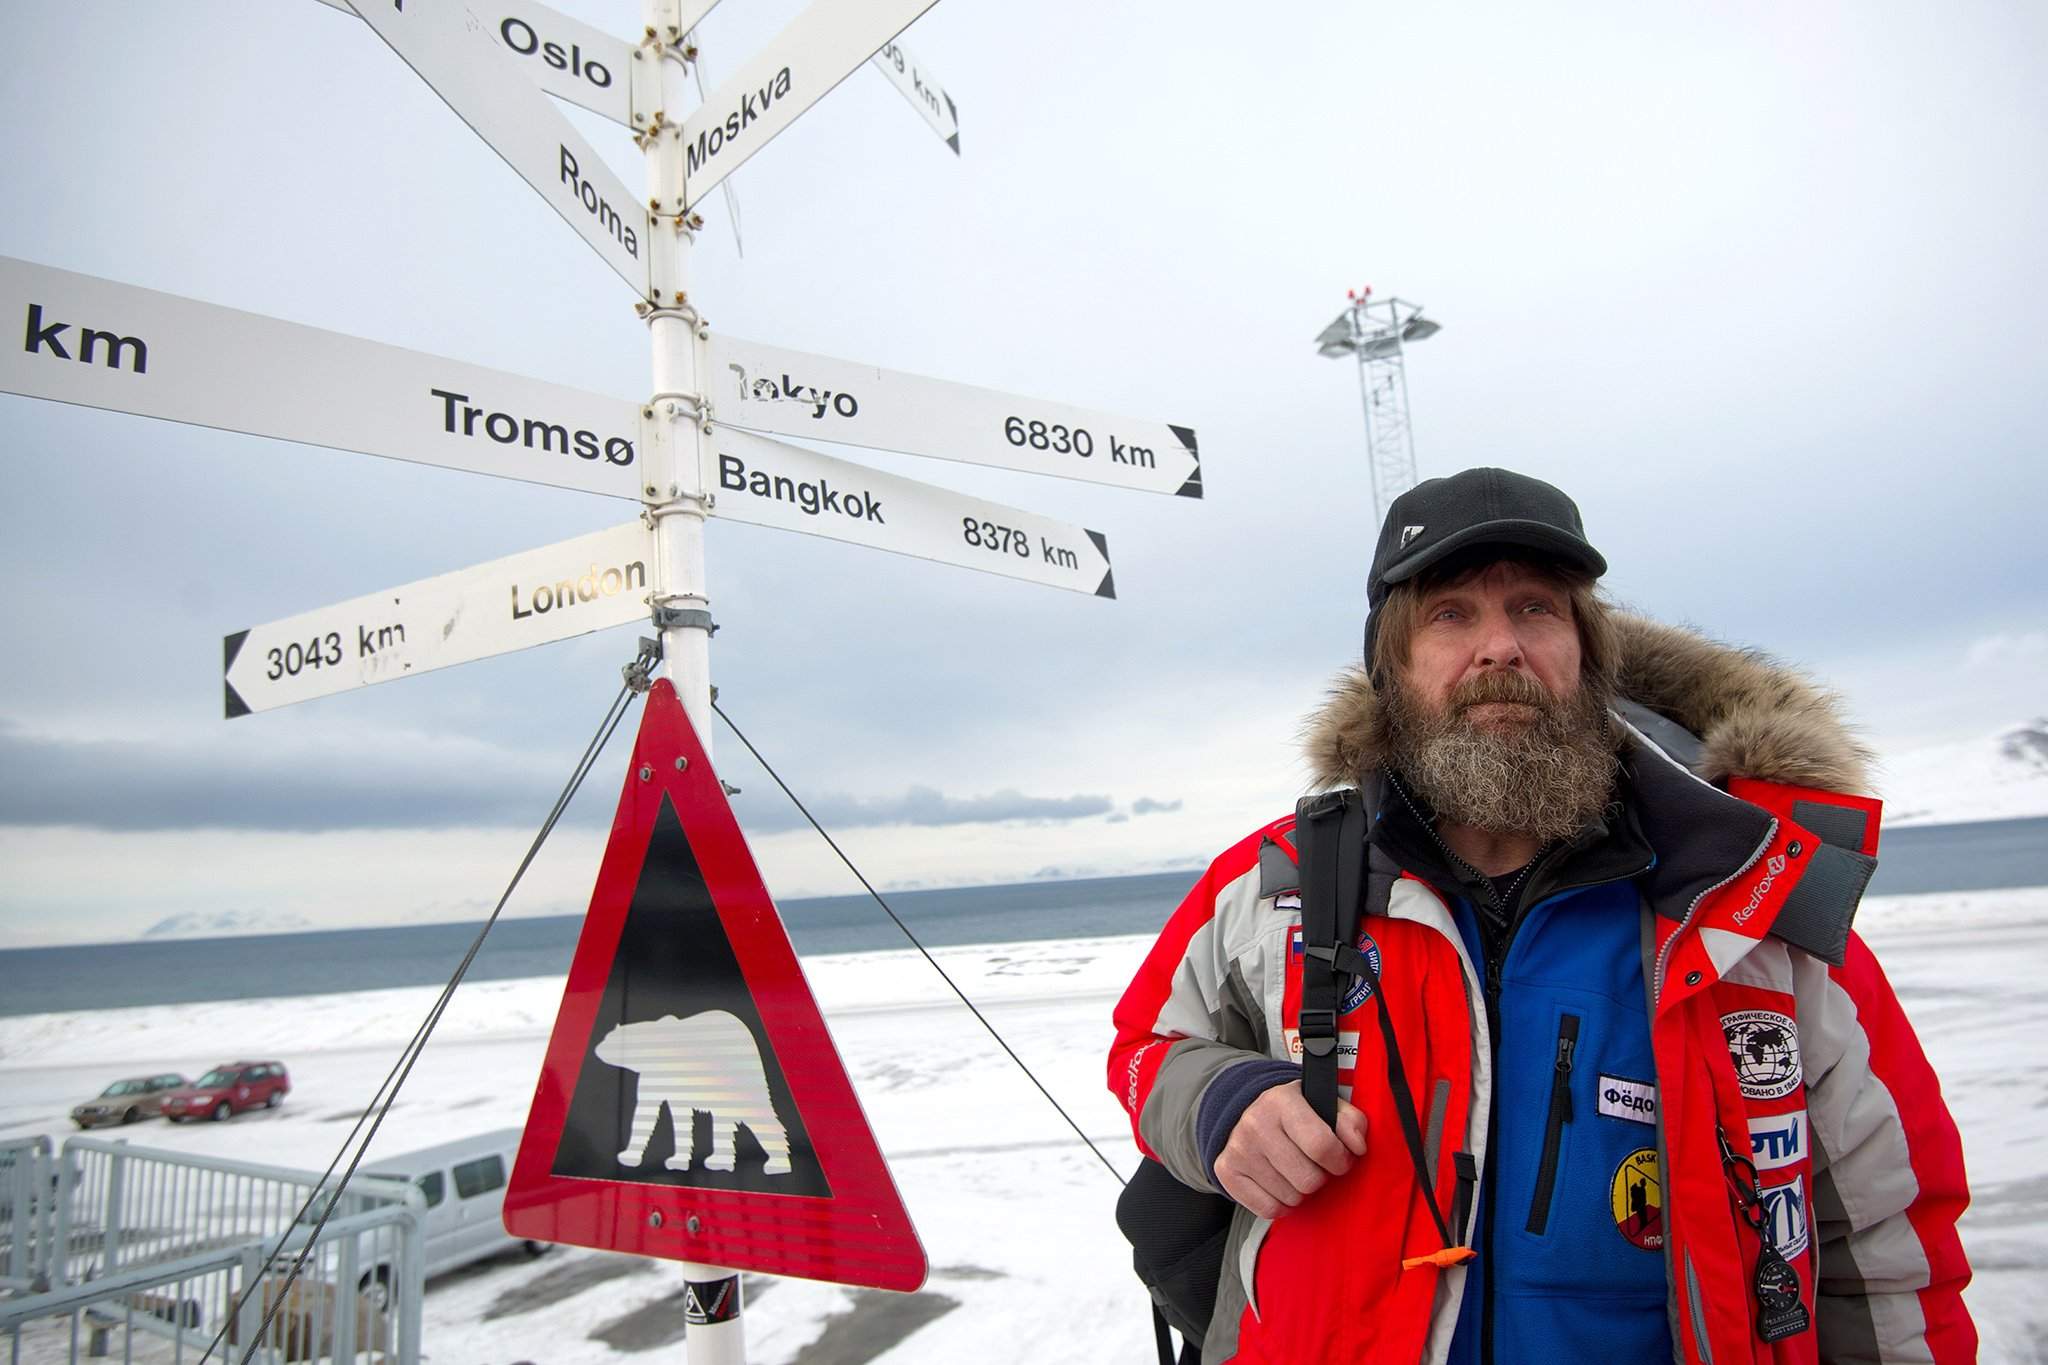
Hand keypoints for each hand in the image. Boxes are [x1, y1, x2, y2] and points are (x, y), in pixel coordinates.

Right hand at [1213, 1081, 1366, 1218]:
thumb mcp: (1326, 1105)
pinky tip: (1280, 1184)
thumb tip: (1357, 1145)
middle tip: (1315, 1165)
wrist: (1247, 1114)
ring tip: (1295, 1170)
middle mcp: (1256, 1122)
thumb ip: (1351, 1121)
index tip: (1340, 1158)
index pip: (1321, 1145)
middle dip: (1320, 1177)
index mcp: (1282, 1101)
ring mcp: (1239, 1149)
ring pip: (1291, 1197)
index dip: (1340, 1160)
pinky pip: (1268, 1209)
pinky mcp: (1226, 1171)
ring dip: (1300, 1190)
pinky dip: (1281, 1204)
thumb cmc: (1296, 1115)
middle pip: (1308, 1179)